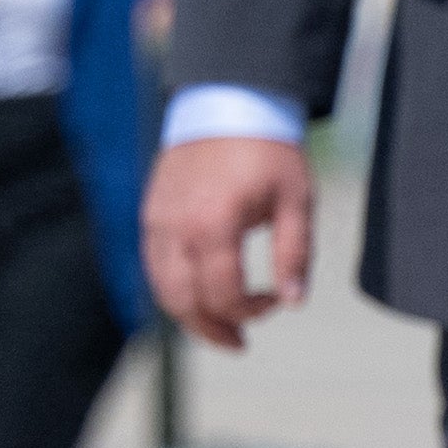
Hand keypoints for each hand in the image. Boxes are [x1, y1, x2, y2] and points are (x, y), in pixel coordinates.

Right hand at [146, 136, 310, 348]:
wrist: (229, 103)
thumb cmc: (269, 151)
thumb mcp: (297, 201)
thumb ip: (294, 254)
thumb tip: (293, 302)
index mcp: (215, 224)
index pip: (223, 293)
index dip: (249, 311)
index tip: (275, 303)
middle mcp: (177, 226)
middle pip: (183, 300)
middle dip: (212, 328)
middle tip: (240, 344)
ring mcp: (157, 220)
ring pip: (162, 286)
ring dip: (189, 315)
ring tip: (220, 329)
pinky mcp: (150, 214)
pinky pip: (154, 264)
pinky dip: (173, 289)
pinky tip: (199, 296)